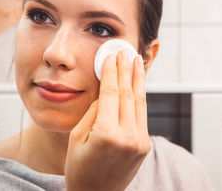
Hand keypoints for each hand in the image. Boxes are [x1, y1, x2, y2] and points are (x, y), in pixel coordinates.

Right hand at [65, 50, 150, 190]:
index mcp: (106, 134)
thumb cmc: (79, 168)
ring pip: (140, 102)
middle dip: (126, 70)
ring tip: (137, 61)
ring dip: (138, 79)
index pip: (111, 93)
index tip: (111, 56)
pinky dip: (139, 97)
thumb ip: (93, 112)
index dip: (111, 72)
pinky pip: (142, 114)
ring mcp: (139, 142)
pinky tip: (138, 84)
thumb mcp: (77, 137)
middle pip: (128, 94)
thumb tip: (106, 91)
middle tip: (125, 52)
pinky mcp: (144, 145)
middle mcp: (127, 137)